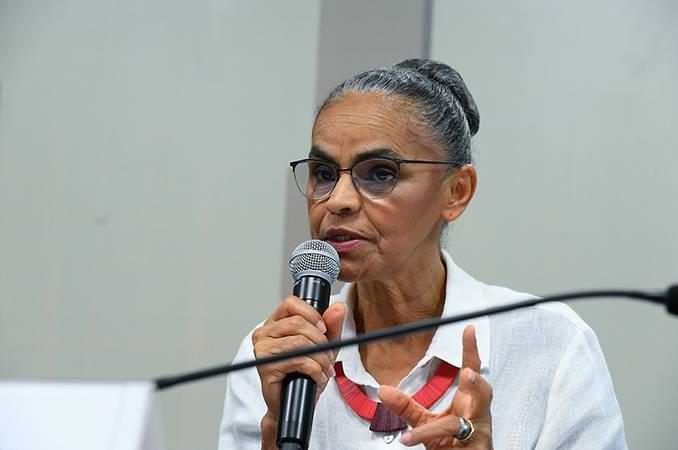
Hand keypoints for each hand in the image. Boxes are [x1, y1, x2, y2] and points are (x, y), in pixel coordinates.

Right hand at [253, 297, 345, 431]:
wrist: (294, 404)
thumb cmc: (304, 375)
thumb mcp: (324, 346)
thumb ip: (332, 326)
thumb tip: (338, 307)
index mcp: (275, 323)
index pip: (291, 303)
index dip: (312, 314)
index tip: (323, 329)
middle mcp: (264, 333)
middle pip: (298, 323)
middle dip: (321, 341)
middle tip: (327, 356)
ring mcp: (262, 349)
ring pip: (300, 342)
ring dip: (320, 358)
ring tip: (324, 368)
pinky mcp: (266, 367)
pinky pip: (298, 360)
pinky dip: (315, 369)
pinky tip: (318, 376)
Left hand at [378, 325, 492, 448]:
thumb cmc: (451, 443)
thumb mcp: (425, 423)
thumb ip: (406, 407)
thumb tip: (383, 390)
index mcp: (467, 401)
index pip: (471, 371)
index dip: (471, 351)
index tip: (469, 329)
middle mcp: (476, 413)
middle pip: (484, 392)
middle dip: (478, 380)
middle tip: (469, 371)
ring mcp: (478, 431)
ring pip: (474, 415)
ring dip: (471, 400)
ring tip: (466, 380)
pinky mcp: (474, 448)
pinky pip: (451, 438)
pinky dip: (427, 435)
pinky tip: (409, 436)